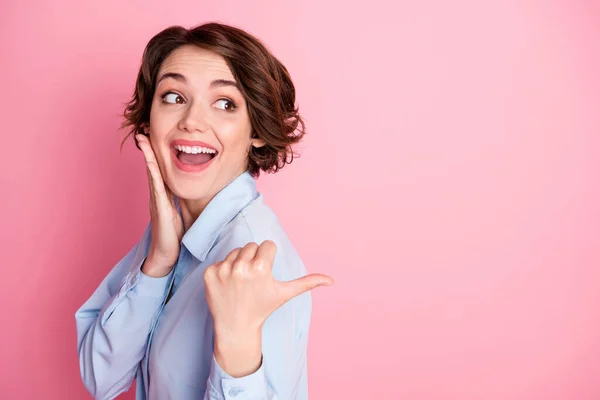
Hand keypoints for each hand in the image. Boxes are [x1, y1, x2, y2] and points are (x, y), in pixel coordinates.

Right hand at [136, 134, 182, 276]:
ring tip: (143, 138)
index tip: (153, 136)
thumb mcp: (179, 213)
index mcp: (163, 195)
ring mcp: (156, 200)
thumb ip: (179, 201)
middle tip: (143, 129)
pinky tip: (150, 161)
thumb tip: (185, 190)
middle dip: (148, 148)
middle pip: (152, 166)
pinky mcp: (159, 207)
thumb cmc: (173, 236)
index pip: (158, 169)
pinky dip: (152, 172)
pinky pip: (155, 186)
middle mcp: (157, 195)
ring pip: (151, 173)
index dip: (155, 153)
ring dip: (147, 155)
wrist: (165, 255)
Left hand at [203, 240, 332, 376]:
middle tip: (253, 279)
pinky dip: (223, 271)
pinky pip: (220, 261)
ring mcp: (223, 270)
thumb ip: (308, 283)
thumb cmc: (262, 308)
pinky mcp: (209, 274)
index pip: (267, 245)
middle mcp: (241, 267)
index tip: (265, 274)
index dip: (269, 258)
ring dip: (239, 263)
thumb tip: (332, 280)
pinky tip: (228, 285)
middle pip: (251, 246)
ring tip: (241, 282)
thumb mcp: (285, 294)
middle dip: (254, 259)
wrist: (235, 327)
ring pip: (236, 251)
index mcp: (261, 268)